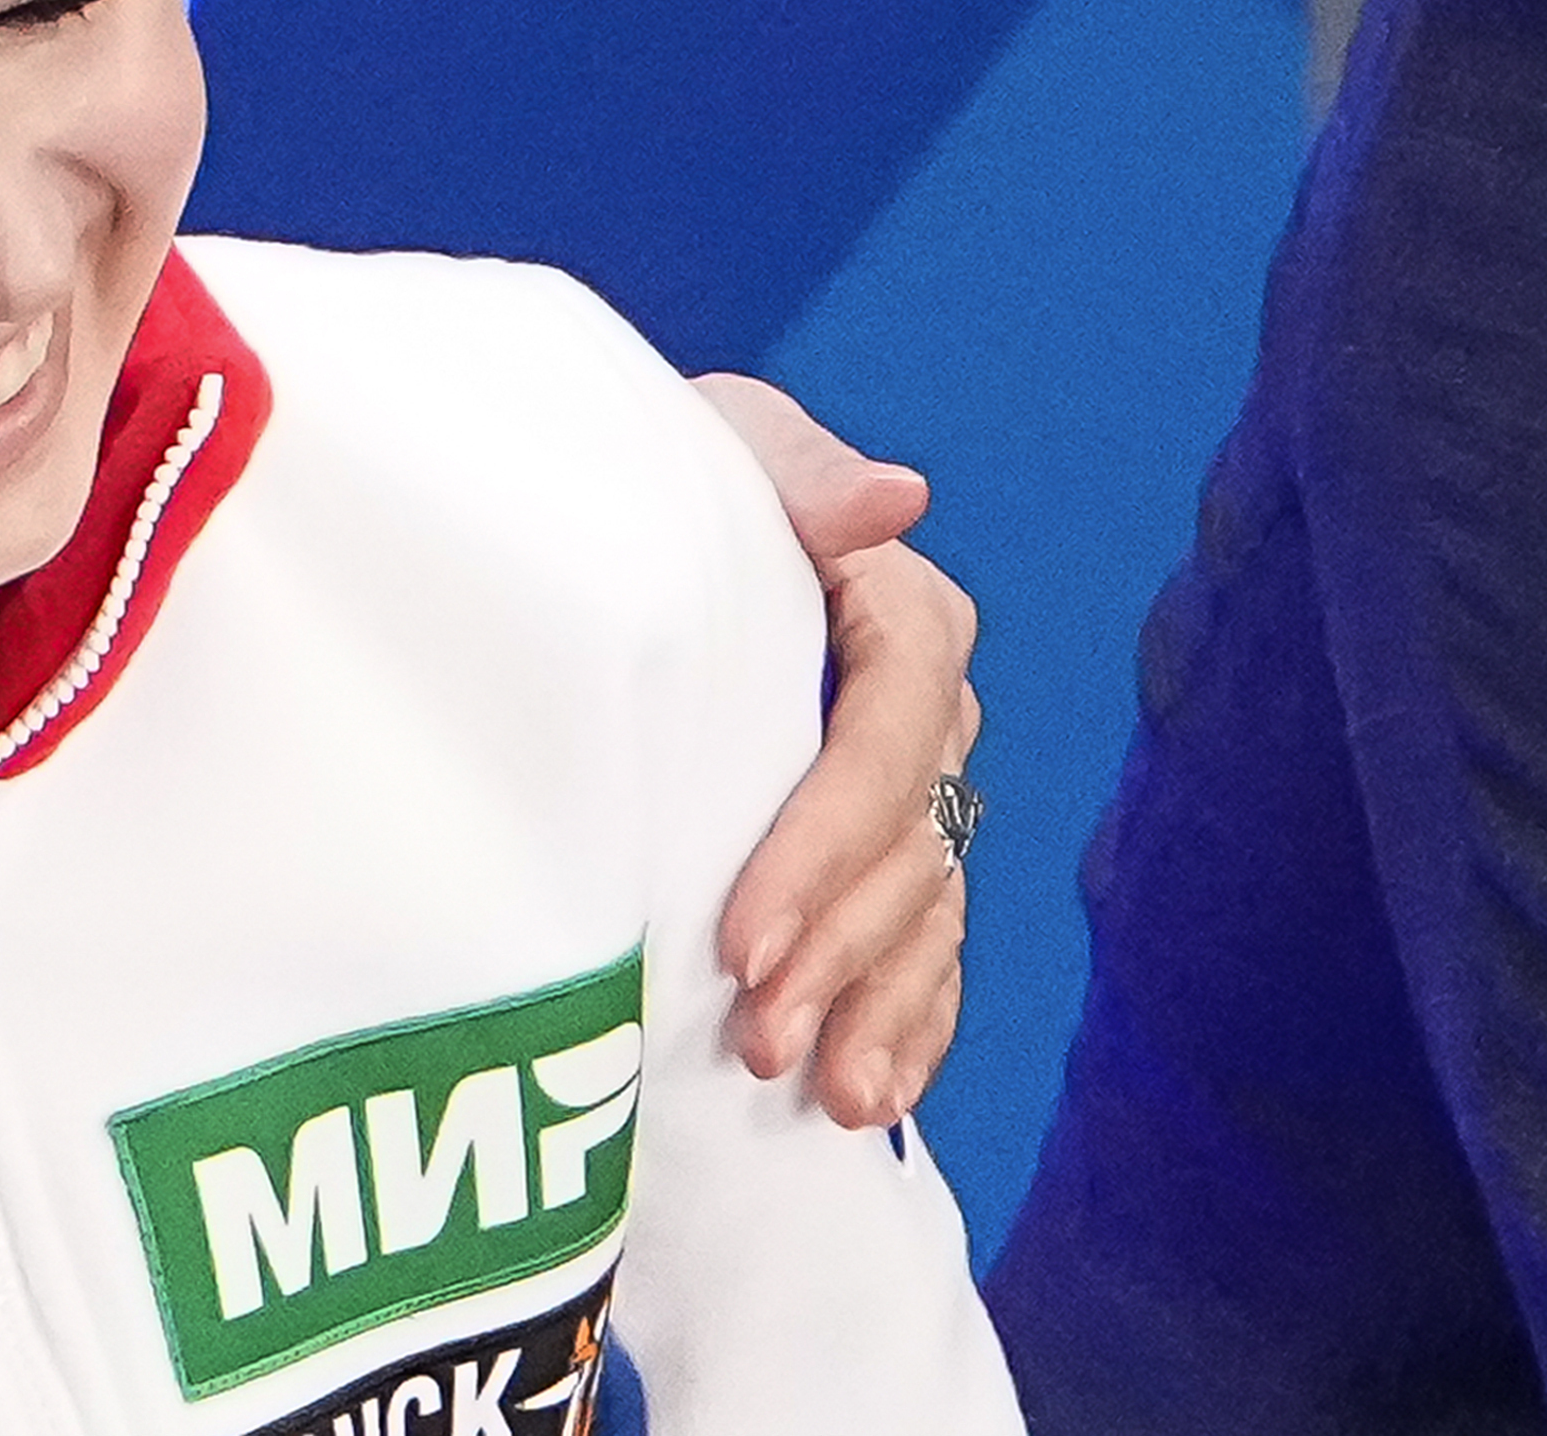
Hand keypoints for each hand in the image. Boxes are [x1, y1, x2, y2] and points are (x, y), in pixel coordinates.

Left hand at [694, 373, 981, 1130]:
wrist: (622, 521)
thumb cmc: (662, 476)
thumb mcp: (717, 450)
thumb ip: (796, 474)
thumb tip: (896, 499)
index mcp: (899, 612)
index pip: (892, 734)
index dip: (829, 840)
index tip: (743, 935)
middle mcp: (920, 710)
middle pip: (908, 844)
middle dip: (839, 951)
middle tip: (758, 1035)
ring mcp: (910, 788)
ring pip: (922, 912)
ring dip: (877, 1006)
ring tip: (826, 1090)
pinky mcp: (880, 850)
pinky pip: (925, 950)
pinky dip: (906, 1024)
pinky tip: (873, 1095)